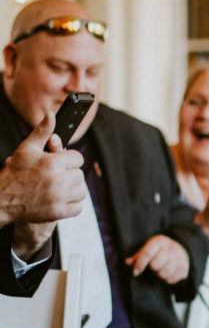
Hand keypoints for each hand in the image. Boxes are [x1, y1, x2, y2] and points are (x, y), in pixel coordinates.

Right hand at [0, 113, 86, 257]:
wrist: (2, 199)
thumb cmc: (15, 173)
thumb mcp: (26, 149)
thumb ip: (42, 132)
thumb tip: (51, 115)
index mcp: (51, 163)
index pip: (78, 158)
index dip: (70, 159)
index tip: (62, 163)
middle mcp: (57, 180)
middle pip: (80, 175)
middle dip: (69, 175)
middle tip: (56, 176)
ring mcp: (58, 198)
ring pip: (81, 192)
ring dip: (72, 191)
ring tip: (58, 188)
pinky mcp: (58, 212)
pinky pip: (78, 208)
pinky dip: (71, 205)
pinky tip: (59, 200)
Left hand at [125, 234, 189, 283]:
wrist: (181, 249)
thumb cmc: (160, 250)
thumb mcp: (149, 248)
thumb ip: (138, 256)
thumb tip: (127, 262)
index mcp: (160, 242)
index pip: (147, 254)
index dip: (140, 264)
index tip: (135, 272)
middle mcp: (171, 249)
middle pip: (155, 265)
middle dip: (152, 269)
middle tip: (153, 267)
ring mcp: (179, 259)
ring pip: (163, 274)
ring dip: (159, 275)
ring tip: (160, 270)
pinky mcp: (184, 268)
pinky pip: (171, 279)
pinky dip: (167, 279)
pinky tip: (167, 273)